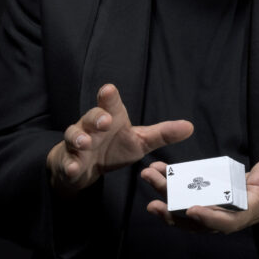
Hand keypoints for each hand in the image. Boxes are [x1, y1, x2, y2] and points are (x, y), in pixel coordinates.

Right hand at [46, 84, 192, 194]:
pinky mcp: (69, 161)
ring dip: (79, 138)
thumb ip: (162, 134)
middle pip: (91, 117)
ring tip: (85, 143)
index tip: (110, 89)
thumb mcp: (139, 141)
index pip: (109, 103)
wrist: (83, 166)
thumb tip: (190, 126)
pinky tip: (74, 168)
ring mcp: (77, 144)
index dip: (109, 96)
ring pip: (74, 136)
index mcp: (110, 117)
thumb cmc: (113, 147)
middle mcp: (91, 127)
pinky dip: (70, 165)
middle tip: (105, 121)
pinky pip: (67, 162)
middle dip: (96, 118)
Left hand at [141, 156, 258, 232]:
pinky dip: (172, 188)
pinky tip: (158, 174)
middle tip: (154, 202)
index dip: (210, 218)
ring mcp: (216, 208)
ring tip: (148, 181)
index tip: (193, 210)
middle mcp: (226, 215)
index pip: (227, 221)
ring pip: (186, 211)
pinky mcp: (209, 198)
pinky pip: (187, 197)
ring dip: (166, 199)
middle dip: (175, 211)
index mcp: (246, 212)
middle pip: (198, 220)